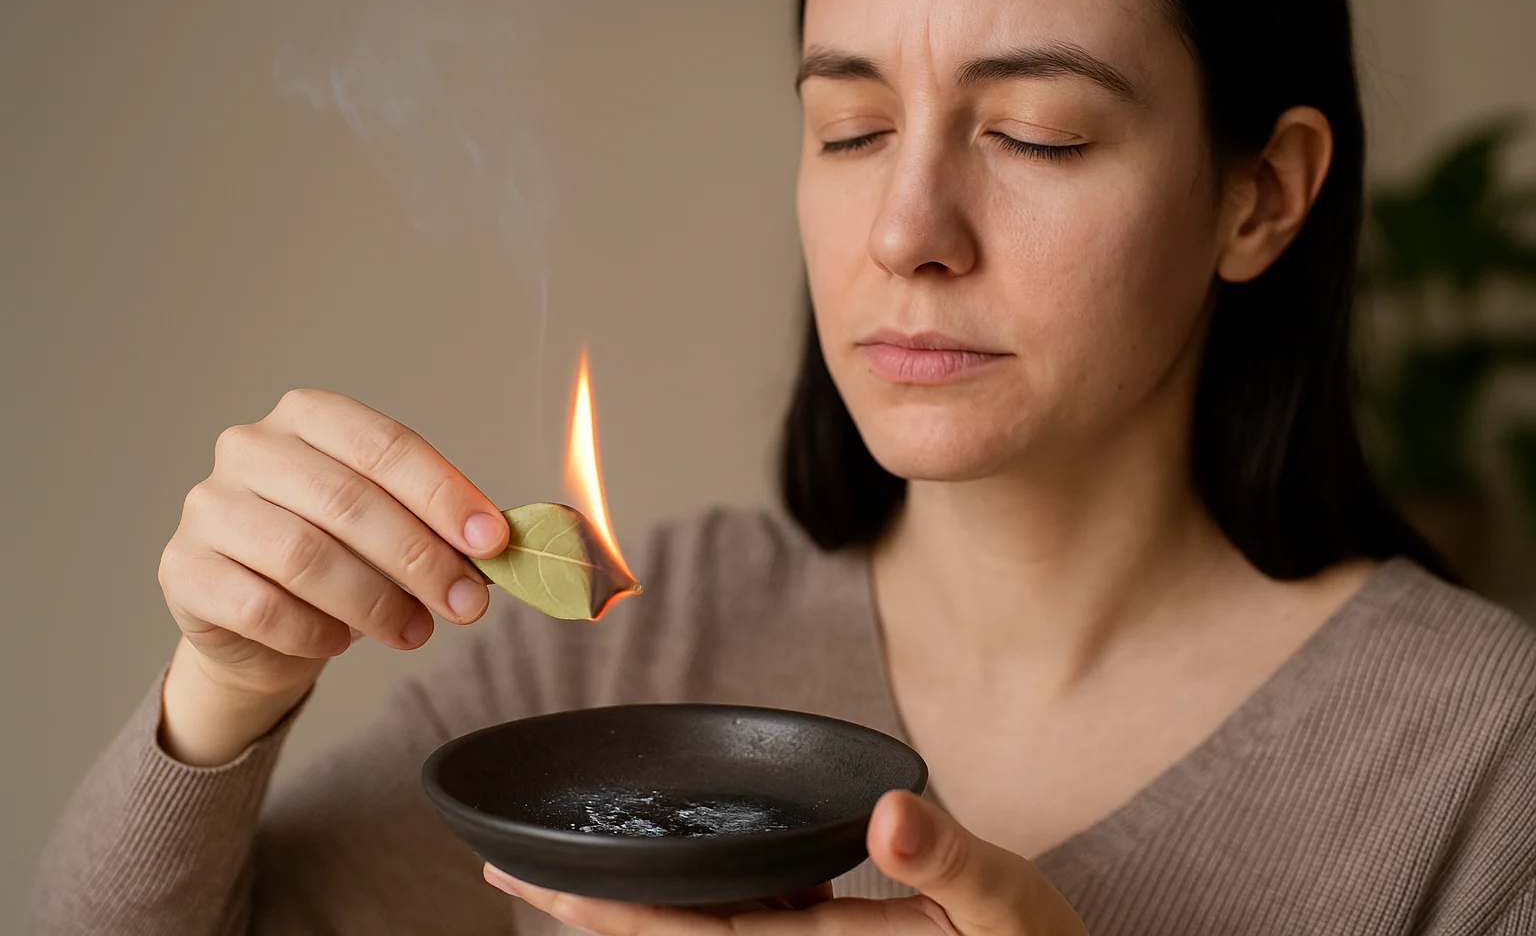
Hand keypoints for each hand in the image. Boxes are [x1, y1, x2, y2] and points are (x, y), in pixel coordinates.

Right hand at [157, 389, 508, 763]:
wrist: (258, 618)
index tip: (493, 539)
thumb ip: (443, 526)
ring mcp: (209, 506)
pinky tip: (340, 641)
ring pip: (305, 557)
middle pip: (348, 502)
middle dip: (420, 558)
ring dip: (374, 602)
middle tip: (467, 604)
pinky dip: (314, 632)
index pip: (385, 446)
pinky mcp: (183, 569)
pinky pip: (261, 607)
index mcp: (310, 416)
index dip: (443, 494)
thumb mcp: (395, 526)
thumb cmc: (340, 554)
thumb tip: (506, 544)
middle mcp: (250, 447)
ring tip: (415, 631)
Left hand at [486, 790, 1088, 934]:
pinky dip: (685, 914)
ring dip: (623, 918)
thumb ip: (950, 864)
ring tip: (552, 888)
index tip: (545, 890)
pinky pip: (738, 933)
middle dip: (587, 917)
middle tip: (500, 877)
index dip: (618, 917)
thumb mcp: (1010, 910)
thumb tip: (890, 815)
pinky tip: (664, 891)